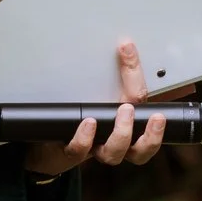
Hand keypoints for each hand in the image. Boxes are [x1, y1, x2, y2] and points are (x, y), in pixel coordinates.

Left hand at [23, 39, 192, 177]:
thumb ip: (107, 77)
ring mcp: (97, 149)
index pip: (139, 99)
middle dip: (150, 132)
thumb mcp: (96, 97)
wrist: (51, 147)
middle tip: (145, 110)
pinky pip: (80, 150)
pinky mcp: (73, 153)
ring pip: (117, 152)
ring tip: (123, 112)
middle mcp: (117, 141)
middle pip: (142, 146)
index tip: (126, 48)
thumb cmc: (80, 123)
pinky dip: (85, 138)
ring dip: (122, 134)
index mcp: (128, 123)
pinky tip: (88, 124)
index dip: (135, 72)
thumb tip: (114, 47)